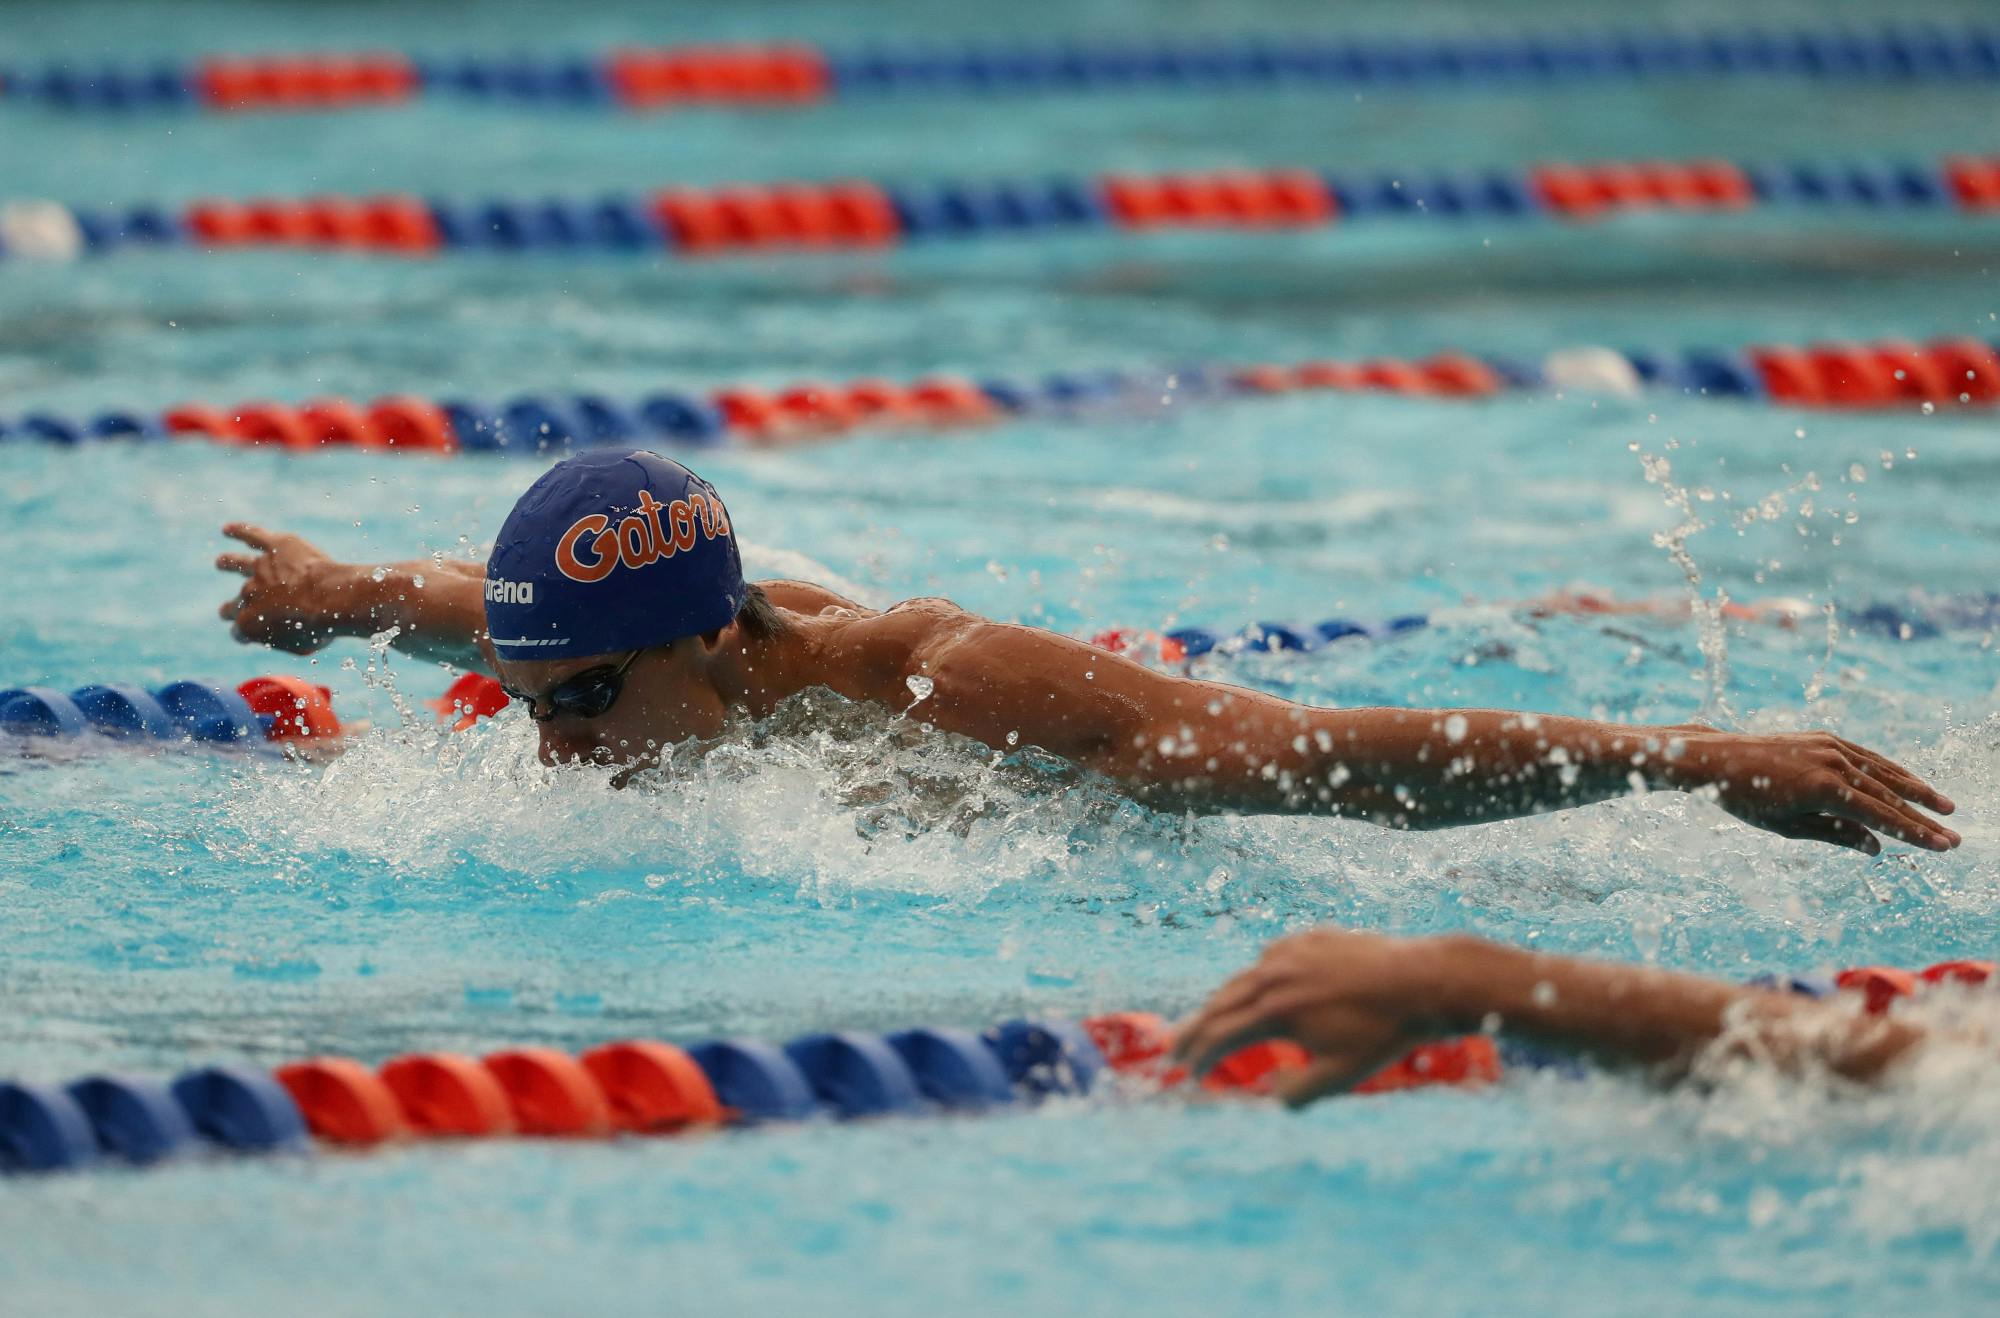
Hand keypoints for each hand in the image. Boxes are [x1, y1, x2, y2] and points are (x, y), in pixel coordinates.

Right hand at [215, 523, 363, 653]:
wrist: (330, 601)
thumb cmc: (320, 627)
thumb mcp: (303, 645)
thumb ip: (289, 638)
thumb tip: (289, 631)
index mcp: (248, 624)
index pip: (239, 631)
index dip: (247, 633)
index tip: (252, 634)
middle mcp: (247, 595)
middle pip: (234, 604)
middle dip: (231, 608)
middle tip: (226, 609)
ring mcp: (260, 569)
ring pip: (238, 564)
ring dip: (229, 563)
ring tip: (221, 562)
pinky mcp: (276, 547)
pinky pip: (253, 535)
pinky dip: (239, 531)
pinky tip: (228, 530)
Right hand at [1172, 928, 1452, 1107]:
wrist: (1422, 981)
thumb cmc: (1382, 1034)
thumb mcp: (1340, 1076)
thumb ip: (1298, 1091)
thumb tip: (1272, 1097)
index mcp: (1275, 1012)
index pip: (1220, 1036)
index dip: (1199, 1056)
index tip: (1188, 1072)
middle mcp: (1273, 975)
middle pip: (1220, 1003)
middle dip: (1196, 1028)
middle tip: (1178, 1048)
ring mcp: (1290, 951)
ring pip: (1244, 978)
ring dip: (1224, 1001)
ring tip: (1213, 1019)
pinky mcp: (1310, 937)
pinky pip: (1272, 958)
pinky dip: (1257, 977)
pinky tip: (1260, 987)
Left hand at [1660, 727, 1958, 854]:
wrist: (1718, 758)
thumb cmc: (1748, 799)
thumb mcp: (1788, 826)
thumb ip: (1836, 834)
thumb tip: (1876, 847)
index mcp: (1823, 789)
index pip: (1880, 816)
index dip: (1913, 833)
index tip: (1942, 847)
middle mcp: (1832, 763)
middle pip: (1888, 795)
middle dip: (1923, 817)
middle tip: (1954, 837)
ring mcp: (1830, 746)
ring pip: (1883, 771)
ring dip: (1916, 789)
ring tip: (1944, 807)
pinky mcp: (1824, 738)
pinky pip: (1866, 756)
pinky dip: (1890, 770)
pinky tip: (1908, 782)